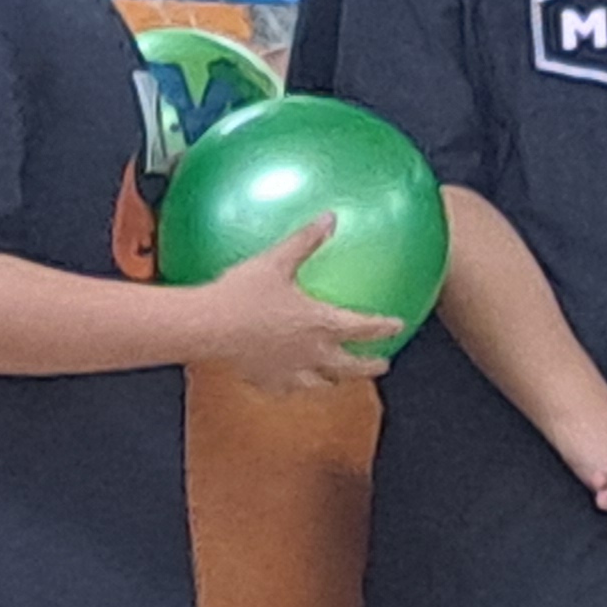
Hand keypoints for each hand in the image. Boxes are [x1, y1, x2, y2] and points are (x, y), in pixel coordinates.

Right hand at [192, 218, 395, 393]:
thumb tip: (330, 217)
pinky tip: (289, 381)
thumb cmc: (243, 292)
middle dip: (371, 366)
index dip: (384, 327)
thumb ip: (306, 240)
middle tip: (383, 363)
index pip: (364, 328)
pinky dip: (294, 385)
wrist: (208, 326)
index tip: (399, 326)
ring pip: (322, 383)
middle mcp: (312, 353)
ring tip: (338, 378)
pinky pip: (287, 388)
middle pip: (351, 367)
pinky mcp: (266, 380)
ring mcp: (290, 371)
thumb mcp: (278, 260)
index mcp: (322, 324)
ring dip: (335, 380)